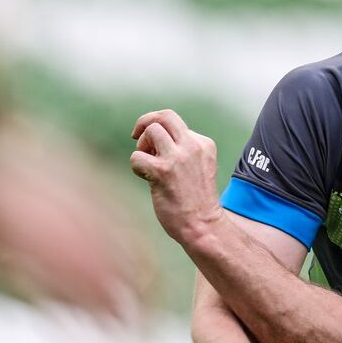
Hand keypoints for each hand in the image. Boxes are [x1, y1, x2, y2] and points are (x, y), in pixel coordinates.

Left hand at [130, 109, 221, 244]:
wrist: (203, 226)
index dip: (161, 133)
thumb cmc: (196, 200)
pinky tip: (146, 179)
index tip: (157, 149)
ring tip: (147, 161)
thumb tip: (151, 138)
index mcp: (204, 144)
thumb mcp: (197, 166)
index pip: (176, 124)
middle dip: (145, 122)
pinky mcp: (163, 171)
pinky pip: (137, 156)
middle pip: (165, 116)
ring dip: (142, 144)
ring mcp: (179, 157)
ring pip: (151, 130)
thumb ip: (181, 150)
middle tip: (137, 137)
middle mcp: (193, 146)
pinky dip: (136, 166)